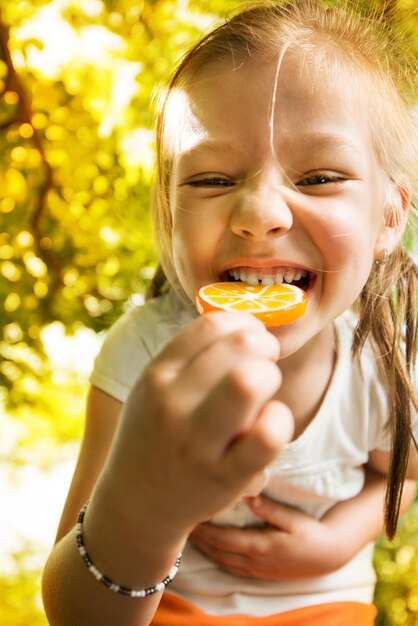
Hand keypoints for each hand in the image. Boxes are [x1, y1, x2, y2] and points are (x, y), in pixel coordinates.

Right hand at [98, 312, 293, 546]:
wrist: (136, 503)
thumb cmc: (156, 435)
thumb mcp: (154, 388)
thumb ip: (189, 355)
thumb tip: (246, 324)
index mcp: (157, 375)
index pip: (213, 326)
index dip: (245, 323)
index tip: (252, 336)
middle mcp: (172, 404)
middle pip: (240, 346)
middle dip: (264, 347)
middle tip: (264, 362)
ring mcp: (198, 442)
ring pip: (250, 382)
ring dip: (271, 376)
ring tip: (266, 390)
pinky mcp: (225, 477)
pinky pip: (267, 436)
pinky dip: (280, 420)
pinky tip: (272, 420)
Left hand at [189, 495, 344, 579]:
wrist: (328, 556)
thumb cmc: (311, 533)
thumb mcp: (293, 518)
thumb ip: (269, 509)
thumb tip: (248, 496)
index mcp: (260, 546)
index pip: (223, 540)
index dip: (203, 532)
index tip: (189, 519)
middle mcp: (254, 561)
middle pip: (218, 553)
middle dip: (199, 541)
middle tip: (181, 525)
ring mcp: (257, 570)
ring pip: (222, 562)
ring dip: (205, 551)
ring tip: (190, 537)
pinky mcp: (260, 572)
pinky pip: (231, 567)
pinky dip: (217, 558)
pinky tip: (210, 550)